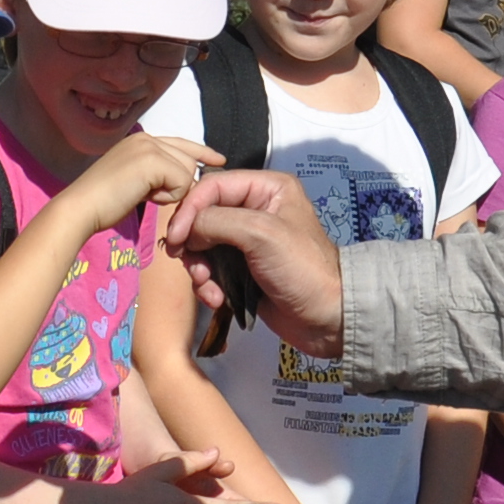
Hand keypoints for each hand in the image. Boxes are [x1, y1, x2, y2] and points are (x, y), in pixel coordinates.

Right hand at [76, 129, 215, 223]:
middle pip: (188, 160)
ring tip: (142, 194)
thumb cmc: (103, 203)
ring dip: (171, 191)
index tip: (218, 159)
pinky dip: (168, 197)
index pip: (181, 142)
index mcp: (140, 139)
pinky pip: (182, 182)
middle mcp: (146, 137)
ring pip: (187, 171)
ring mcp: (149, 146)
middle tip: (149, 195)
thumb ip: (156, 174)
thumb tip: (185, 178)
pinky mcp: (153, 160)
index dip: (201, 152)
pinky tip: (144, 197)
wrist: (81, 208)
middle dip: (178, 183)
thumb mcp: (135, 180)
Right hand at [160, 171, 344, 358]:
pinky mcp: (243, 269)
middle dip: (193, 243)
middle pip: (202, 215)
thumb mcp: (261, 234)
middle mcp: (256, 209)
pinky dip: (208, 284)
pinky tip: (218, 299)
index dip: (189, 209)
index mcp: (267, 188)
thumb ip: (217, 221)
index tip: (176, 237)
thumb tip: (184, 228)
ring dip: (199, 268)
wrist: (328, 318)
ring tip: (208, 286)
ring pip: (202, 245)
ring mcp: (248, 241)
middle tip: (190, 263)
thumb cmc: (306, 270)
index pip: (212, 186)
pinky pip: (211, 269)